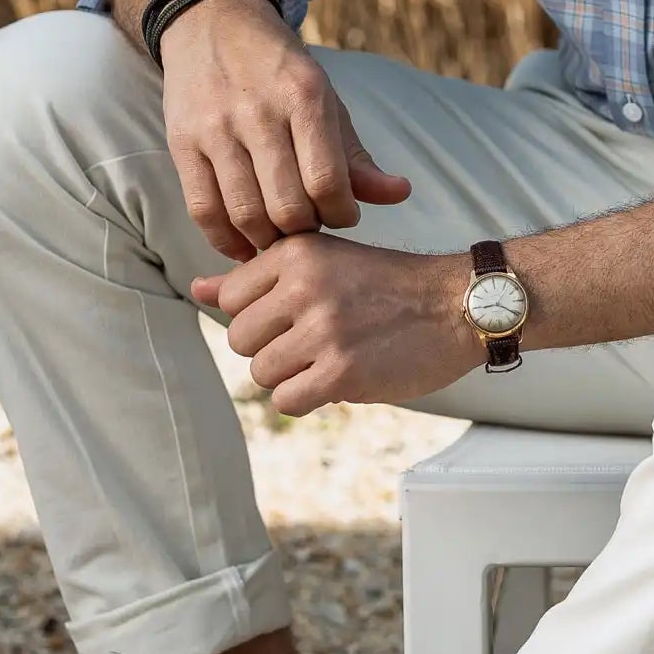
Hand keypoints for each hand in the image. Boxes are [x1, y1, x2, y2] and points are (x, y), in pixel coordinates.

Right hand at [161, 0, 411, 261]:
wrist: (214, 25)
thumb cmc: (281, 74)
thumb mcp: (326, 102)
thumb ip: (358, 157)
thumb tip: (401, 194)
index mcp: (305, 98)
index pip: (327, 182)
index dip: (340, 214)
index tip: (341, 214)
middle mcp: (259, 113)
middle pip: (287, 206)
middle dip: (305, 230)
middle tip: (309, 225)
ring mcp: (216, 129)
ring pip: (245, 213)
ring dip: (268, 239)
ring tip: (279, 236)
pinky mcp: (182, 144)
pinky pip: (203, 209)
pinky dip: (225, 240)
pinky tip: (243, 245)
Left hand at [191, 232, 478, 414]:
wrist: (456, 304)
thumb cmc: (388, 284)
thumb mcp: (324, 260)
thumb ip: (258, 276)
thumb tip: (197, 288)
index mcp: (297, 254)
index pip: (231, 298)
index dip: (260, 314)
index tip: (298, 312)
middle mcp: (305, 288)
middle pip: (240, 340)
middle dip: (272, 347)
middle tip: (316, 339)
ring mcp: (323, 331)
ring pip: (262, 373)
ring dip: (292, 374)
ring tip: (332, 356)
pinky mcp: (342, 371)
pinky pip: (288, 400)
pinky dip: (307, 396)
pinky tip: (339, 377)